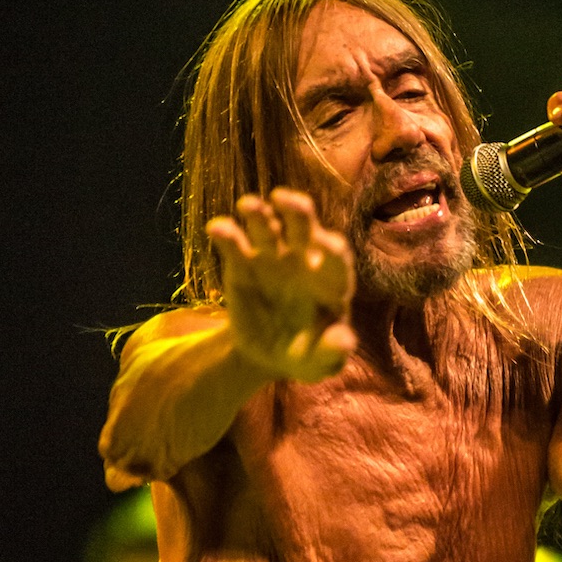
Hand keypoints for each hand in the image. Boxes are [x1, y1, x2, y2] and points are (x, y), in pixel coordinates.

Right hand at [207, 189, 356, 382]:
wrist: (270, 354)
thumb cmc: (307, 355)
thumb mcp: (321, 361)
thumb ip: (334, 351)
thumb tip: (344, 341)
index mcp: (331, 280)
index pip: (337, 256)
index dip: (333, 248)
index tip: (326, 244)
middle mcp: (303, 259)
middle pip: (303, 226)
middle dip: (296, 210)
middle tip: (284, 199)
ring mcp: (272, 257)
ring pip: (267, 225)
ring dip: (258, 212)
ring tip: (248, 206)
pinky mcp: (242, 264)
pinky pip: (234, 243)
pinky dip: (226, 232)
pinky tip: (216, 228)